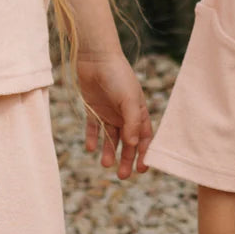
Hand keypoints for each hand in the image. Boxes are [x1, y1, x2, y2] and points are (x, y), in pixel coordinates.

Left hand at [76, 52, 152, 178]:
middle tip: (122, 176)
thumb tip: (132, 145)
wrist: (96, 58)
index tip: (142, 169)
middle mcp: (125, 115)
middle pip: (127, 142)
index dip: (144, 154)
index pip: (144, 138)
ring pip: (111, 138)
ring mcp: (109, 113)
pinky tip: (90, 148)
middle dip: (126, 159)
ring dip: (110, 151)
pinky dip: (92, 138)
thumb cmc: (118, 76)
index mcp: (139, 112)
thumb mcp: (129, 100)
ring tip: (106, 164)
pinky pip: (94, 128)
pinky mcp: (93, 109)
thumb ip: (132, 122)